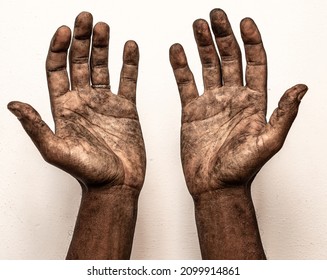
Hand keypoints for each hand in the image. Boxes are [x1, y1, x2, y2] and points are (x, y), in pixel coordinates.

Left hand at [8, 12, 145, 190]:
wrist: (116, 185)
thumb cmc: (87, 173)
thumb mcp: (56, 151)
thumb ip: (36, 126)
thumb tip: (13, 104)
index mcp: (64, 108)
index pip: (57, 70)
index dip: (58, 48)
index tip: (64, 30)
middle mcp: (83, 101)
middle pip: (79, 63)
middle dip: (81, 39)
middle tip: (86, 18)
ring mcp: (105, 103)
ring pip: (102, 68)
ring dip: (103, 47)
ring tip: (104, 27)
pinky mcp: (126, 108)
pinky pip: (128, 80)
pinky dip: (130, 63)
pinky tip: (130, 47)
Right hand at [170, 9, 306, 194]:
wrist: (215, 185)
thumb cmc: (241, 169)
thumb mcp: (269, 142)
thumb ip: (283, 113)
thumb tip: (301, 88)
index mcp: (253, 102)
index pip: (255, 63)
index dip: (252, 41)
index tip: (245, 22)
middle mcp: (233, 98)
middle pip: (230, 58)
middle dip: (223, 35)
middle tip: (215, 16)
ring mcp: (211, 103)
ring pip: (208, 66)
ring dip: (203, 46)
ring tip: (197, 27)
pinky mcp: (192, 111)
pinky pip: (185, 83)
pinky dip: (180, 67)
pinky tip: (177, 52)